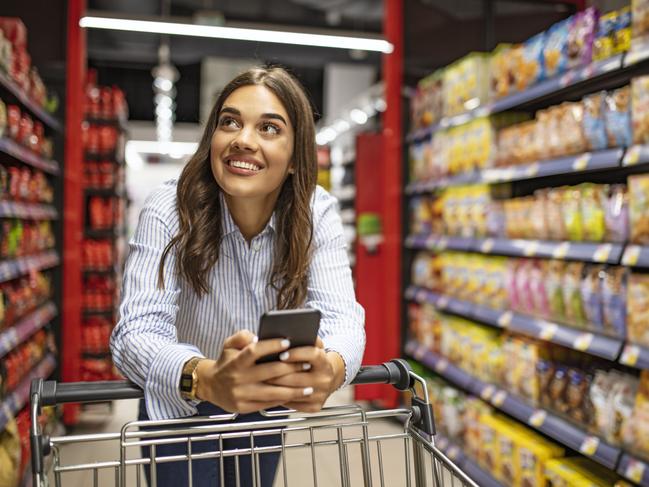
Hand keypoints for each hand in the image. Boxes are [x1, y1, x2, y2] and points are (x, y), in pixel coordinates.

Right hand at [195, 330, 315, 413]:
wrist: (210, 386)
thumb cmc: (227, 362)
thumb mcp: (229, 345)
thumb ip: (242, 336)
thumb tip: (259, 337)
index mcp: (235, 361)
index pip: (254, 350)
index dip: (271, 345)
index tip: (288, 342)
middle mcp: (238, 378)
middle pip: (270, 372)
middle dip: (291, 368)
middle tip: (307, 364)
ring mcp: (241, 394)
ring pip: (272, 392)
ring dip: (293, 390)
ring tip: (309, 387)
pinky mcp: (243, 407)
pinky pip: (268, 403)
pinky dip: (283, 400)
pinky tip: (296, 396)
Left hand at [265, 338, 345, 412]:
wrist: (329, 378)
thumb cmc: (313, 359)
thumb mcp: (313, 346)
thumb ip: (304, 338)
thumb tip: (287, 336)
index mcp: (325, 361)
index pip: (313, 355)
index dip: (297, 354)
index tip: (282, 354)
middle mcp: (325, 379)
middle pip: (298, 377)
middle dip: (278, 373)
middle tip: (262, 370)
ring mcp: (321, 394)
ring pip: (293, 392)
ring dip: (276, 386)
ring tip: (262, 380)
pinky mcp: (315, 407)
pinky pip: (293, 404)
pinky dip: (281, 398)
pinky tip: (270, 392)